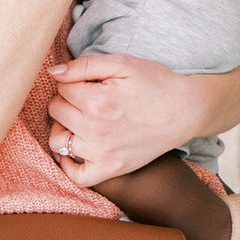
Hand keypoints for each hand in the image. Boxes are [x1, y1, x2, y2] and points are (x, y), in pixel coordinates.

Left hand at [46, 23, 239, 186]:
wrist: (185, 110)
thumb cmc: (155, 83)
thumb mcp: (122, 63)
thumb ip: (84, 65)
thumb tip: (53, 72)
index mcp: (97, 101)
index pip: (61, 89)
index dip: (72, 81)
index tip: (89, 82)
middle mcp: (96, 130)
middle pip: (56, 112)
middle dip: (66, 100)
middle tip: (86, 97)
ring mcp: (103, 154)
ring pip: (59, 141)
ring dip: (64, 127)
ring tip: (79, 119)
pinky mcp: (111, 169)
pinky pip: (77, 176)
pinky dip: (68, 165)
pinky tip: (73, 149)